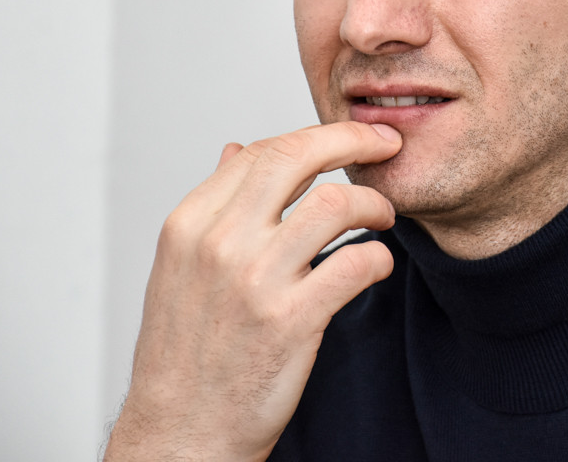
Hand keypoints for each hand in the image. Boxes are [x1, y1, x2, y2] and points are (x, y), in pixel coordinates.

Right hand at [104, 121, 402, 461]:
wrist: (180, 434)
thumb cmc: (186, 353)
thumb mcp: (181, 267)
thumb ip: (214, 205)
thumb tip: (234, 148)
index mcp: (189, 224)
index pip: (261, 150)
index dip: (317, 135)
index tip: (351, 136)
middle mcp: (219, 243)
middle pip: (297, 157)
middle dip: (354, 139)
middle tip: (387, 146)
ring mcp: (254, 280)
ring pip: (336, 203)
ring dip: (374, 204)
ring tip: (384, 217)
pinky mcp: (290, 320)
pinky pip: (356, 262)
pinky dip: (380, 257)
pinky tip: (377, 265)